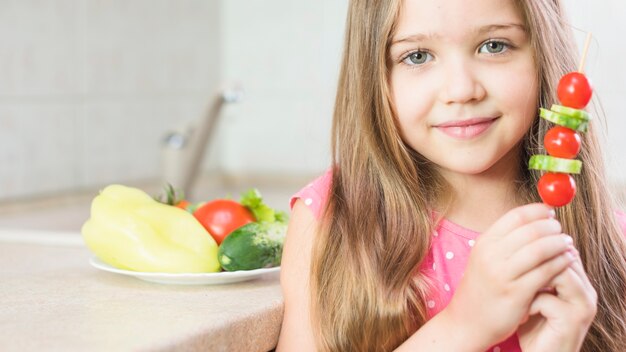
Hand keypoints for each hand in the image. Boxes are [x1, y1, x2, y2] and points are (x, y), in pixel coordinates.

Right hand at [444, 203, 575, 349]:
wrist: (467, 321)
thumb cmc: (483, 287)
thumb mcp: (486, 258)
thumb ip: (507, 240)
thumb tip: (537, 218)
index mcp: (484, 242)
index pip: (516, 216)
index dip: (538, 211)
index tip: (551, 213)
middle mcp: (491, 255)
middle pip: (531, 230)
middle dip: (552, 228)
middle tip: (562, 231)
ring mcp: (502, 274)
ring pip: (540, 250)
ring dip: (559, 244)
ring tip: (568, 245)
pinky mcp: (516, 293)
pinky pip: (545, 272)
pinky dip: (560, 263)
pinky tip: (566, 262)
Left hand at [518, 248, 596, 351]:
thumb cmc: (532, 327)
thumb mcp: (533, 295)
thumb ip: (534, 272)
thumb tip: (515, 242)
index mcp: (578, 282)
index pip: (561, 250)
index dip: (536, 249)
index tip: (514, 257)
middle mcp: (585, 291)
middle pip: (561, 257)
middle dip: (533, 263)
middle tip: (512, 274)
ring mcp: (582, 305)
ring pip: (557, 273)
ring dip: (531, 281)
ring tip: (516, 294)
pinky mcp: (573, 320)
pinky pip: (546, 299)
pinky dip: (529, 305)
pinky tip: (521, 316)